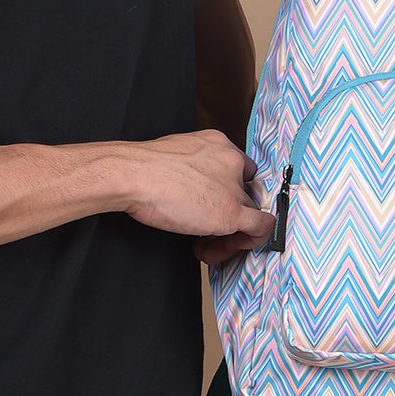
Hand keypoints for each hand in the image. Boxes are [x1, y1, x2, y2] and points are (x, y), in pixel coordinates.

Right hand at [123, 129, 274, 263]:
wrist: (135, 175)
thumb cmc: (143, 168)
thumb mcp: (176, 157)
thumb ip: (194, 169)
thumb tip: (194, 192)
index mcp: (218, 144)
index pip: (240, 171)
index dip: (230, 193)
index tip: (214, 208)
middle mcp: (232, 161)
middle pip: (246, 194)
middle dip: (230, 216)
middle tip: (208, 233)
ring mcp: (234, 187)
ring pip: (251, 214)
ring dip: (232, 234)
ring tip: (206, 246)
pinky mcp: (232, 211)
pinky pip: (260, 228)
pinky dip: (250, 242)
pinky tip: (221, 251)